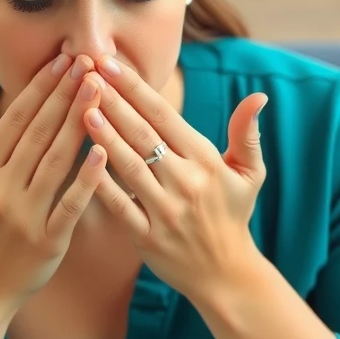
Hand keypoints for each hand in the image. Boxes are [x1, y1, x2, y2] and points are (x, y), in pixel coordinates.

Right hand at [0, 53, 105, 316]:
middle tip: (88, 60)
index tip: (61, 59)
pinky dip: (87, 179)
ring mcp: (25, 216)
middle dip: (65, 93)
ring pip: (57, 160)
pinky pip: (71, 204)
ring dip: (80, 122)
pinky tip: (103, 151)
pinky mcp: (48, 241)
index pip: (14, 120)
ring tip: (99, 90)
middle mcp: (1, 190)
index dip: (39, 87)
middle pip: (39, 133)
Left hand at [82, 55, 268, 302]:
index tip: (111, 64)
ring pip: (128, 166)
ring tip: (81, 108)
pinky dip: (100, 182)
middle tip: (86, 74)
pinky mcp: (147, 237)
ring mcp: (165, 211)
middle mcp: (186, 183)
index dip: (136, 88)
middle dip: (113, 102)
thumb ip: (246, 133)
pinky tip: (82, 159)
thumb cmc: (232, 214)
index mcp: (206, 161)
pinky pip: (119, 205)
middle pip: (142, 135)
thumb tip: (258, 96)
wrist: (226, 274)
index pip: (165, 116)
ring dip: (103, 135)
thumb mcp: (249, 173)